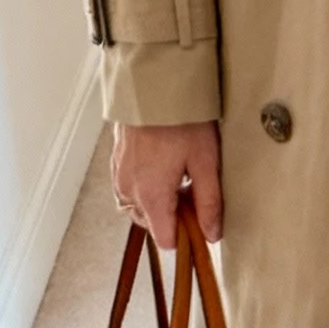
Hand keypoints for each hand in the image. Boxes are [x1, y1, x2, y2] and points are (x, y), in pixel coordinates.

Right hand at [111, 121, 221, 250]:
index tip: (202, 218)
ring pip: (139, 208)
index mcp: (151, 197)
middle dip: (174, 216)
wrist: (154, 87)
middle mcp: (129, 191)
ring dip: (159, 202)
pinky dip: (146, 189)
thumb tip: (212, 234)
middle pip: (152, 224)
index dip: (188, 235)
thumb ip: (209, 203)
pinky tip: (163, 168)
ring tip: (179, 178)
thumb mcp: (206, 162)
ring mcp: (119, 177)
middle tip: (194, 190)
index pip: (167, 240)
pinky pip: (130, 190)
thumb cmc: (182, 121)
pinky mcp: (116, 163)